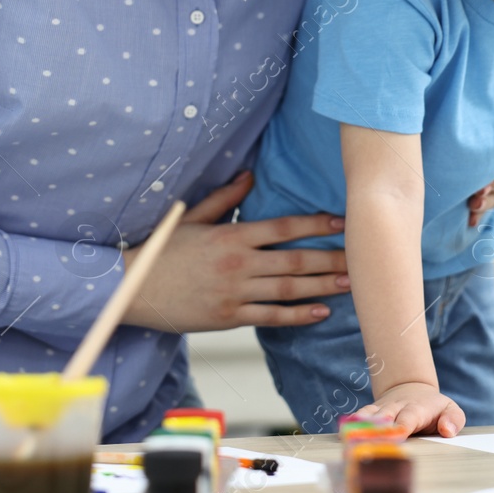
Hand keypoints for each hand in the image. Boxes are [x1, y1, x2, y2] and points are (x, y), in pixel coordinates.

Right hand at [121, 172, 350, 332]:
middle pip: (294, 260)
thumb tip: (249, 175)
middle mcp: (237, 264)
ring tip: (349, 284)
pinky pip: (271, 316)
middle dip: (330, 258)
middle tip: (360, 258)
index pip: (282, 228)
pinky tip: (320, 312)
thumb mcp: (191, 218)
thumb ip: (224, 198)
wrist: (133, 290)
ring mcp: (234, 293)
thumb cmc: (161, 252)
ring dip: (322, 286)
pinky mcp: (229, 317)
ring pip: (288, 289)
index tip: (341, 222)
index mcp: (231, 236)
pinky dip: (297, 315)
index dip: (315, 224)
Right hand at [356, 382, 465, 437]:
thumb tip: (447, 430)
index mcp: (416, 409)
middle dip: (376, 430)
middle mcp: (395, 408)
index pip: (407, 418)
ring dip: (359, 428)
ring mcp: (380, 410)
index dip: (400, 427)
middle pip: (383, 418)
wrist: (411, 389)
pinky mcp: (369, 414)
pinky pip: (358, 418)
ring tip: (349, 442)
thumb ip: (453, 419)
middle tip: (368, 444)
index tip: (395, 437)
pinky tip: (342, 439)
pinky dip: (350, 427)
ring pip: (367, 416)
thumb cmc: (434, 408)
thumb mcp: (450, 409)